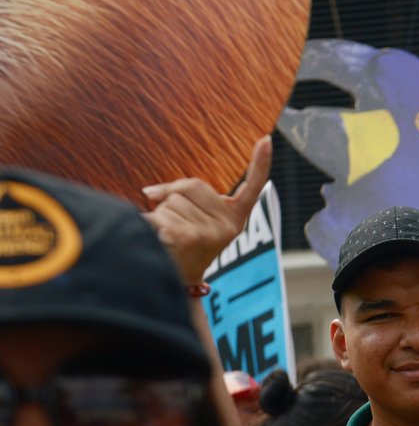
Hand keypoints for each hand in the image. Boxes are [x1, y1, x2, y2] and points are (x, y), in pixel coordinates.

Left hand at [141, 136, 272, 284]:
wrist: (176, 286)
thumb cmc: (184, 248)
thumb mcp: (196, 220)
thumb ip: (183, 198)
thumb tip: (148, 192)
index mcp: (235, 218)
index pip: (251, 187)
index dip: (260, 163)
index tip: (266, 139)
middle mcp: (229, 226)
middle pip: (190, 187)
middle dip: (172, 199)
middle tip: (174, 227)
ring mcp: (210, 233)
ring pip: (169, 202)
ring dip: (159, 217)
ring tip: (167, 242)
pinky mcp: (187, 238)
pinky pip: (156, 216)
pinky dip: (145, 223)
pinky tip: (152, 240)